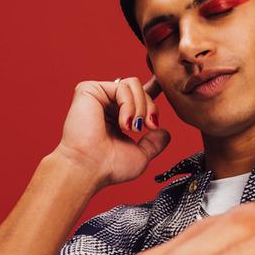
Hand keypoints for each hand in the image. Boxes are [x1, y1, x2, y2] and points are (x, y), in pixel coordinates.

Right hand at [54, 76, 169, 187]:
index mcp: (116, 116)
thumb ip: (154, 142)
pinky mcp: (89, 90)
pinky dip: (130, 105)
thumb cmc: (109, 167)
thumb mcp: (140, 155)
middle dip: (150, 107)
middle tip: (148, 127)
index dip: (153, 89)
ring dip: (141, 108)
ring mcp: (98, 95)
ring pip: (134, 84)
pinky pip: (122, 86)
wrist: (89, 169)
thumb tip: (165, 132)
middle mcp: (106, 103)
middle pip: (140, 89)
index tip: (163, 88)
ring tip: (133, 128)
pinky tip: (124, 124)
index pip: (137, 96)